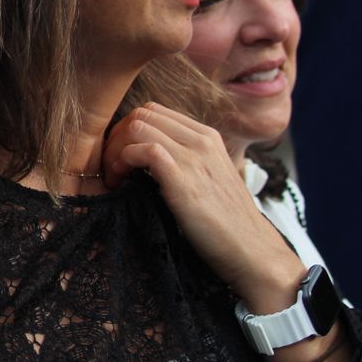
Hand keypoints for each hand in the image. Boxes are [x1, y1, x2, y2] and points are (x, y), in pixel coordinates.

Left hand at [102, 102, 304, 314]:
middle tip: (111, 167)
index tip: (118, 158)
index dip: (126, 130)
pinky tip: (120, 183)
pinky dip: (122, 162)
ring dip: (115, 150)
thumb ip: (183, 161)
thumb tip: (145, 157)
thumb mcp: (206, 179)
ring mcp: (194, 157)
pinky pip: (143, 150)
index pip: (154, 111)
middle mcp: (201, 140)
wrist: (251, 250)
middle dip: (116, 137)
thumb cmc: (224, 222)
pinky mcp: (183, 179)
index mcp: (206, 137)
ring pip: (137, 126)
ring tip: (114, 177)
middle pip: (141, 114)